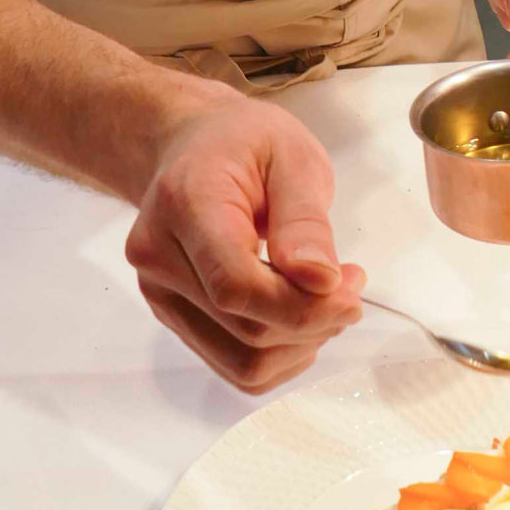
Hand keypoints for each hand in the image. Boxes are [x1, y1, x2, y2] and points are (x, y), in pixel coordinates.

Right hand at [127, 94, 364, 391]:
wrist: (192, 147)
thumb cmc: (244, 143)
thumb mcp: (292, 155)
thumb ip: (305, 219)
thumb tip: (321, 282)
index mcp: (185, 204)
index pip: (236, 286)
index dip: (302, 304)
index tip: (350, 283)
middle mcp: (159, 258)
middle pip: (245, 329)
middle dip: (316, 320)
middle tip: (351, 283)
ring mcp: (160, 294)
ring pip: (242, 363)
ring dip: (302, 344)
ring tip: (328, 299)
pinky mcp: (173, 316)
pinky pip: (235, 366)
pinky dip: (281, 354)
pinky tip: (300, 314)